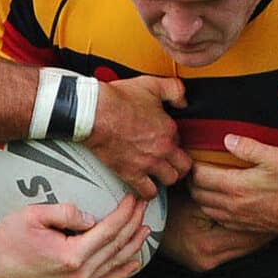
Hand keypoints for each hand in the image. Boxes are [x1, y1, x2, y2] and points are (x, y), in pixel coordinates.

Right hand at [0, 195, 151, 277]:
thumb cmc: (9, 237)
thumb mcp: (34, 216)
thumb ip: (66, 213)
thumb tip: (93, 218)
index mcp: (71, 256)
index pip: (108, 231)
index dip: (125, 213)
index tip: (133, 197)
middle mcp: (78, 275)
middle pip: (116, 247)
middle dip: (133, 224)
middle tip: (144, 205)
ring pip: (115, 265)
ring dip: (133, 246)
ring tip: (146, 228)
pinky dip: (123, 271)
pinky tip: (134, 261)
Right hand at [87, 75, 189, 195]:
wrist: (94, 113)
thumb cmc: (117, 99)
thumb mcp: (151, 85)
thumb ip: (174, 90)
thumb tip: (183, 100)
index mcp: (168, 130)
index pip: (183, 144)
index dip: (175, 144)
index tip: (168, 144)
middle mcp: (162, 149)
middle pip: (183, 168)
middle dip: (179, 166)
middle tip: (172, 164)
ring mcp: (147, 164)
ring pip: (169, 181)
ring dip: (165, 179)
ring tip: (159, 175)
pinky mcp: (130, 174)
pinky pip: (147, 192)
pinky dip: (147, 192)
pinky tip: (144, 186)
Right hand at [160, 191, 272, 271]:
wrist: (146, 226)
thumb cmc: (166, 209)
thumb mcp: (193, 200)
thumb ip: (218, 198)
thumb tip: (247, 188)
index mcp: (208, 246)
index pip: (245, 234)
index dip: (262, 220)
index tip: (276, 208)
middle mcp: (209, 260)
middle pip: (248, 245)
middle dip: (263, 229)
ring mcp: (206, 264)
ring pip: (242, 249)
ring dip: (255, 235)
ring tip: (271, 220)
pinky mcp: (205, 263)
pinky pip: (232, 250)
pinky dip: (242, 239)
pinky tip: (252, 227)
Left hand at [189, 133, 277, 236]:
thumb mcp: (275, 157)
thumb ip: (248, 147)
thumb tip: (227, 139)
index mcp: (235, 186)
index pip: (200, 176)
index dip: (193, 166)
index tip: (194, 157)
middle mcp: (232, 205)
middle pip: (197, 194)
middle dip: (193, 180)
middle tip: (196, 168)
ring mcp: (238, 219)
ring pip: (205, 208)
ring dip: (201, 196)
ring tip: (205, 183)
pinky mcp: (245, 227)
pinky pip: (219, 219)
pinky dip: (212, 209)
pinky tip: (220, 201)